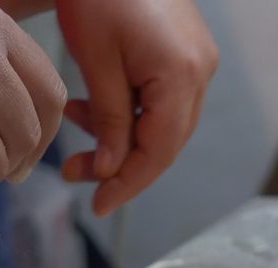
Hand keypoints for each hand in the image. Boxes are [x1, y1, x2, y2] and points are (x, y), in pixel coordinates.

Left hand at [55, 0, 218, 215]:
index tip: (99, 206)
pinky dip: (130, 112)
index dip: (129, 183)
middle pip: (166, 141)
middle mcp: (201, 71)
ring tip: (77, 136)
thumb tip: (112, 170)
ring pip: (163, 122)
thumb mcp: (96, 62)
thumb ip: (109, 120)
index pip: (160, 151)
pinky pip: (162, 98)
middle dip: (121, 165)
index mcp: (181, 75)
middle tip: (78, 176)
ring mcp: (199, 60)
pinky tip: (93, 108)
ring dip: (122, 137)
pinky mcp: (188, 51)